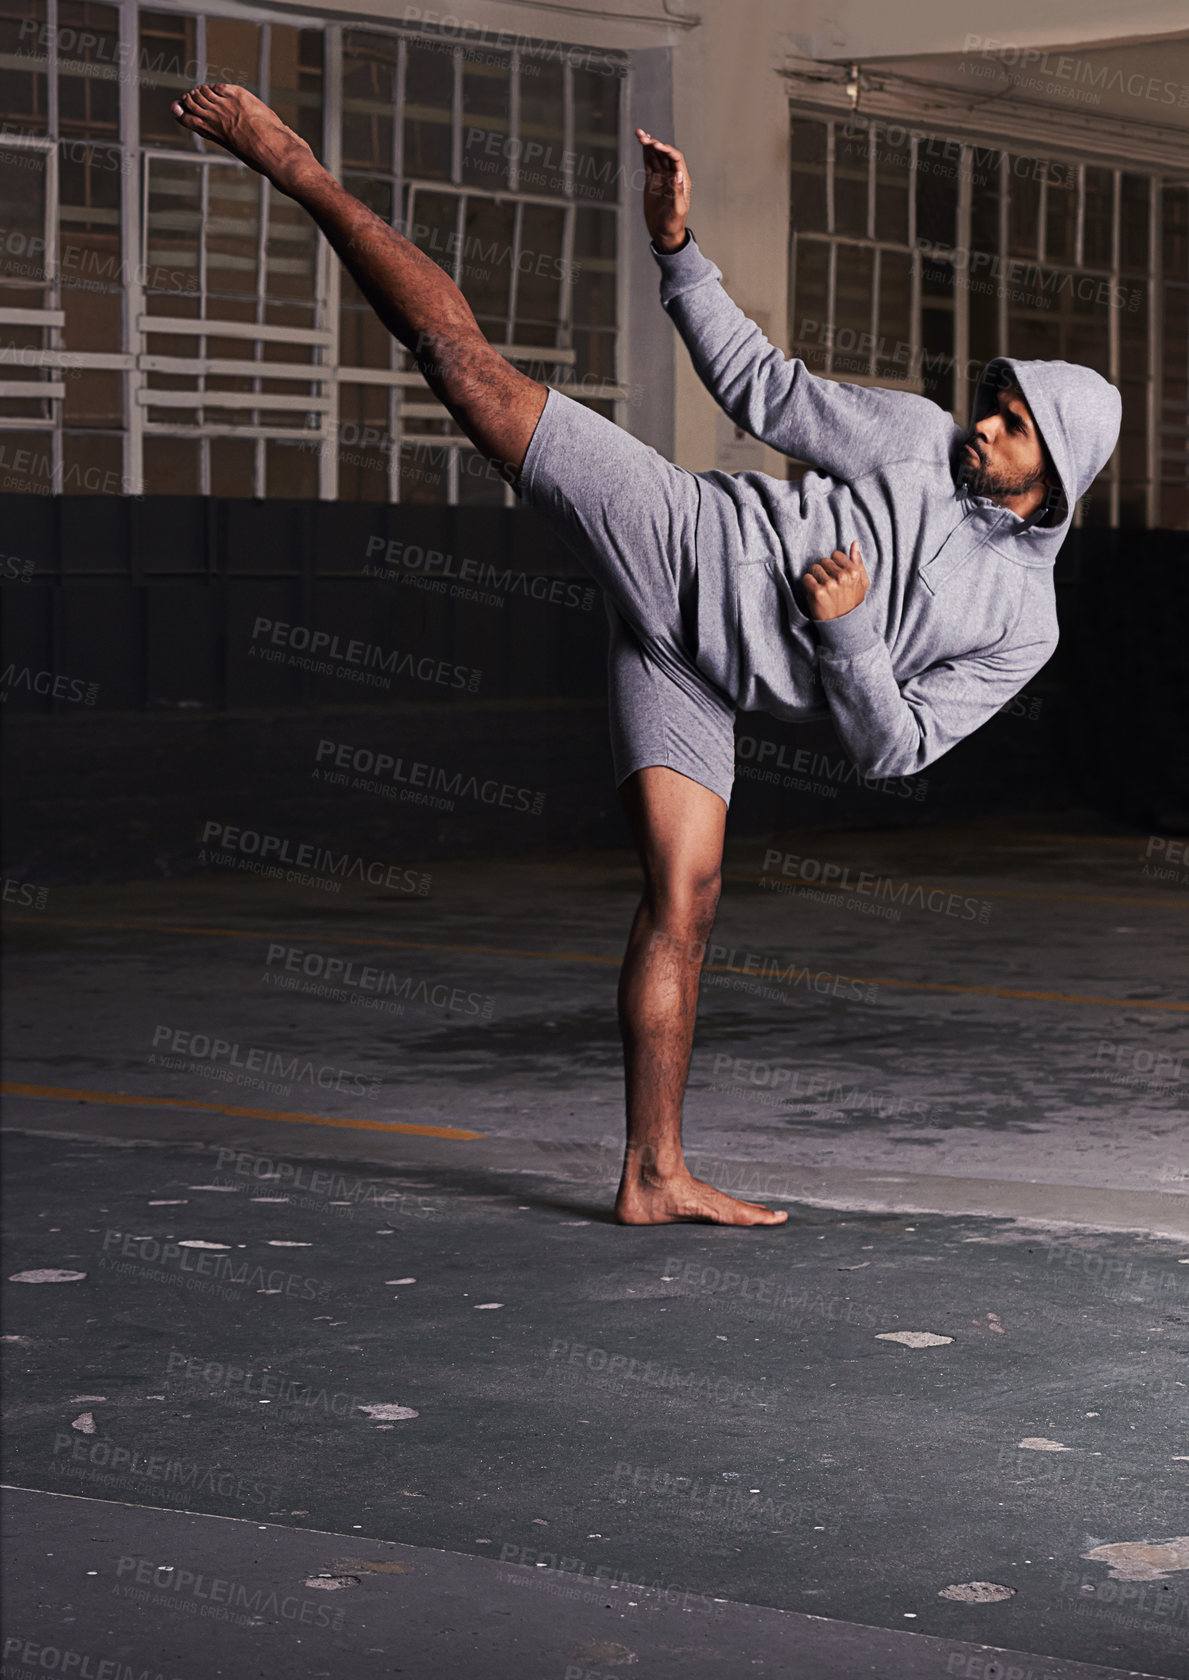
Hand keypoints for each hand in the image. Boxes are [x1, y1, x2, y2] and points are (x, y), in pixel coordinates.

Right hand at [635, 129, 689, 252]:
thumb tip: (678, 174)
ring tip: (639, 134)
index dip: (666, 149)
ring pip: (655, 156)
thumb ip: (678, 192)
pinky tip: (641, 144)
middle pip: (664, 154)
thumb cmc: (674, 223)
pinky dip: (645, 154)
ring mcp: (662, 177)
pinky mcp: (652, 181)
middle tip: (643, 137)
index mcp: (682, 180)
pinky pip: (649, 164)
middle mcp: (672, 175)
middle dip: (654, 143)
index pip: (675, 158)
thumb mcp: (677, 209)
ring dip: (648, 145)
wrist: (664, 232)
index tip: (656, 145)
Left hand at [803, 541, 868, 620]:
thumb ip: (858, 561)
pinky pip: (806, 578)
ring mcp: (829, 584)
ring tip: (822, 588)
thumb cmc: (853, 601)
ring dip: (816, 577)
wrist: (844, 624)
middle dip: (825, 570)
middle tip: (829, 584)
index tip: (836, 575)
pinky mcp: (817, 592)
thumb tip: (855, 543)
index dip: (834, 565)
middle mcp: (842, 577)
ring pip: (814, 568)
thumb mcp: (862, 582)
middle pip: (824, 560)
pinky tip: (815, 593)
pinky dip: (808, 585)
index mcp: (853, 572)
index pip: (836, 554)